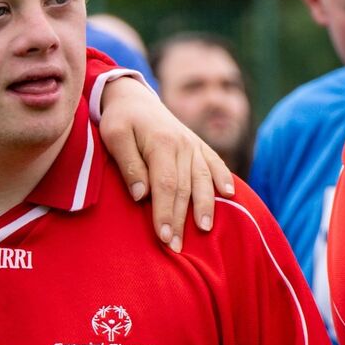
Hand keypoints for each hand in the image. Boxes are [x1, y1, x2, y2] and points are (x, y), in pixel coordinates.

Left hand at [98, 77, 234, 251]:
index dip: (166, 213)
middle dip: (181, 219)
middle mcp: (183, 145)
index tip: (164, 237)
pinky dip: (223, 178)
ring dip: (206, 206)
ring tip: (205, 230)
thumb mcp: (114, 136)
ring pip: (203, 179)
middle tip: (176, 247)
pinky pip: (215, 163)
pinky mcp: (198, 145)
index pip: (166, 185)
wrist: (134, 98)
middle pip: (185, 188)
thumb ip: (129, 164)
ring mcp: (194, 145)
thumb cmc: (120, 120)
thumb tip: (142, 195)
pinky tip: (230, 195)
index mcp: (162, 143)